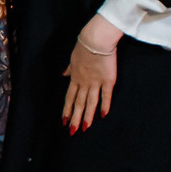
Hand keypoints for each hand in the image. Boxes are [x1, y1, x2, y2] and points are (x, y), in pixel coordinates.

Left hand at [60, 14, 120, 133]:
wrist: (96, 40)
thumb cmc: (84, 47)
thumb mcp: (72, 59)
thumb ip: (69, 69)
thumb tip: (62, 74)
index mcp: (75, 78)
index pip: (69, 97)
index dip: (67, 110)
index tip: (64, 121)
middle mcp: (84, 82)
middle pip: (79, 103)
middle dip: (75, 118)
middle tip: (72, 131)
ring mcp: (96, 82)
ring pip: (90, 102)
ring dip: (87, 116)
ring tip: (85, 128)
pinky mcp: (108, 80)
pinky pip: (106, 95)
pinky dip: (104, 105)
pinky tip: (103, 115)